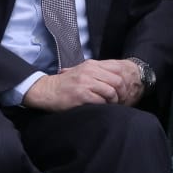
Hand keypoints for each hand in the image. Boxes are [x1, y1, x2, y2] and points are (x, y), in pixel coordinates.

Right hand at [22, 59, 143, 110]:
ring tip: (110, 105)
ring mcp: (85, 83)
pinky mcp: (81, 95)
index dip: (124, 81)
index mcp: (92, 64)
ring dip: (113, 101)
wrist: (47, 91)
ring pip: (111, 91)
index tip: (124, 90)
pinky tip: (101, 108)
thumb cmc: (67, 84)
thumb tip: (120, 78)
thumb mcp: (83, 72)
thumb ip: (99, 72)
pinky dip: (104, 106)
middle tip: (120, 100)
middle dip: (122, 93)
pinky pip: (101, 101)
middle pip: (117, 81)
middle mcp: (89, 71)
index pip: (118, 69)